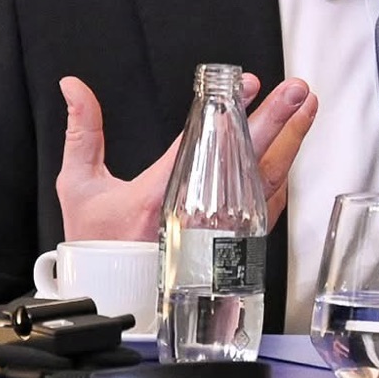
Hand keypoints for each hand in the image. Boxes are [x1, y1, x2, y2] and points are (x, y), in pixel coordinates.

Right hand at [55, 74, 317, 239]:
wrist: (110, 293)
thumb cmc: (96, 242)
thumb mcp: (79, 185)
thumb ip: (82, 131)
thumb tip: (73, 87)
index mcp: (158, 198)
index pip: (201, 145)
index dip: (227, 113)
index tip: (247, 84)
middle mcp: (196, 216)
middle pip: (245, 162)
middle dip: (275, 121)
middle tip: (296, 91)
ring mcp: (219, 232)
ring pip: (264, 184)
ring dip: (289, 142)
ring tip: (305, 107)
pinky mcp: (232, 244)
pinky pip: (266, 207)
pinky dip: (281, 175)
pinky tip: (292, 149)